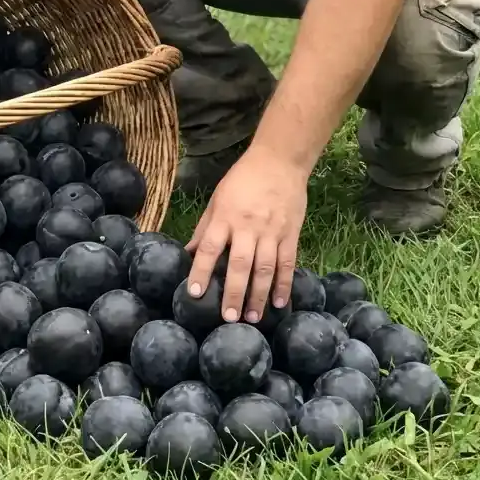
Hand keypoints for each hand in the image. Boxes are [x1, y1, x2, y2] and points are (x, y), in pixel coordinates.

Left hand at [184, 146, 308, 324]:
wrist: (279, 161)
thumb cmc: (242, 180)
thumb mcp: (218, 199)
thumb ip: (204, 228)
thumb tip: (188, 253)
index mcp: (225, 217)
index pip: (209, 247)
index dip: (201, 270)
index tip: (195, 293)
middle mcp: (247, 226)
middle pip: (240, 263)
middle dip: (234, 292)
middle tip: (229, 318)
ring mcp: (271, 231)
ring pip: (265, 268)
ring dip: (258, 295)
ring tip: (253, 318)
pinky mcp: (290, 234)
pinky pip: (287, 263)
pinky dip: (283, 284)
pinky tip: (279, 302)